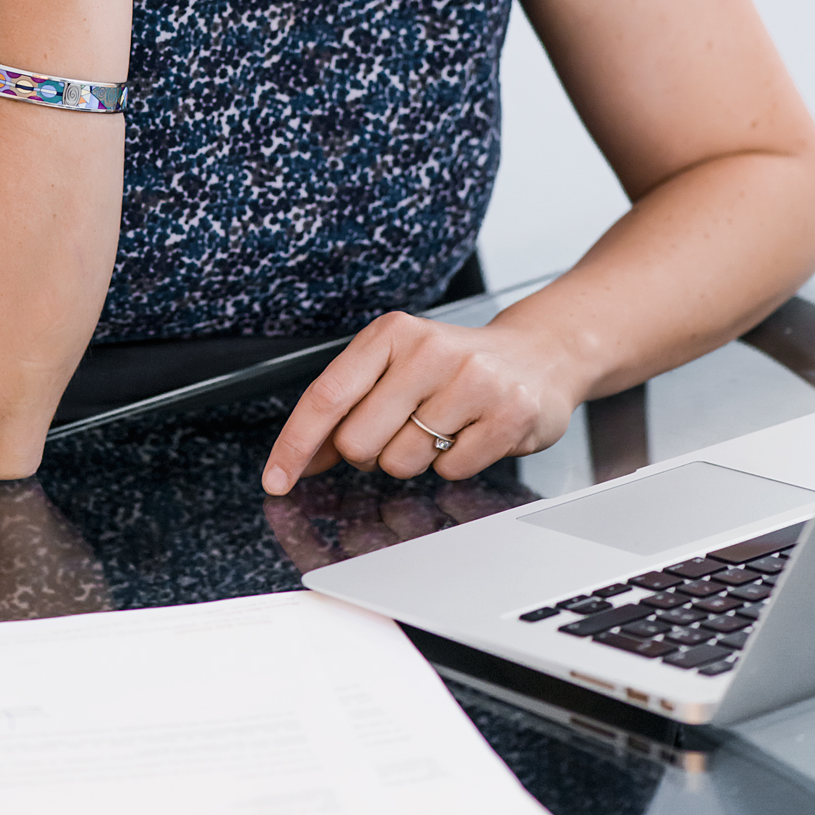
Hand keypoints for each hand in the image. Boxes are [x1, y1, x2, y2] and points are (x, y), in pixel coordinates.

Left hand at [261, 310, 582, 492]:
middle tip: (400, 430)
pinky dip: (455, 463)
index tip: (276, 480)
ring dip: (416, 458)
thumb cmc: (454, 366)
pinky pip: (451, 470)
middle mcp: (429, 350)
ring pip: (402, 462)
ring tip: (444, 426)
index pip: (328, 395)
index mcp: (392, 334)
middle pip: (358, 442)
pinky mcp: (508, 414)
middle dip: (369, 453)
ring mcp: (472, 381)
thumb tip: (299, 458)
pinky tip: (472, 433)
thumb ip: (347, 408)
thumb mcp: (396, 368)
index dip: (295, 444)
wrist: (538, 356)